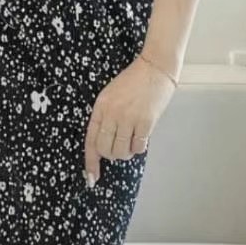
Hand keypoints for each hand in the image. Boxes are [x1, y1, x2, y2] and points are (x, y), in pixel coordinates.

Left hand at [83, 54, 176, 185]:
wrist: (155, 67)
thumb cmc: (133, 81)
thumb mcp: (110, 96)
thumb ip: (105, 117)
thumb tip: (104, 144)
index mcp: (100, 107)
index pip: (90, 140)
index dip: (90, 162)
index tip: (91, 177)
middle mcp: (111, 114)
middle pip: (105, 149)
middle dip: (111, 155)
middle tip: (119, 148)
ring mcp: (128, 118)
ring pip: (121, 151)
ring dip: (126, 153)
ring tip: (131, 142)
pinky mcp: (145, 121)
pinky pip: (138, 147)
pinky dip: (139, 147)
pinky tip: (141, 138)